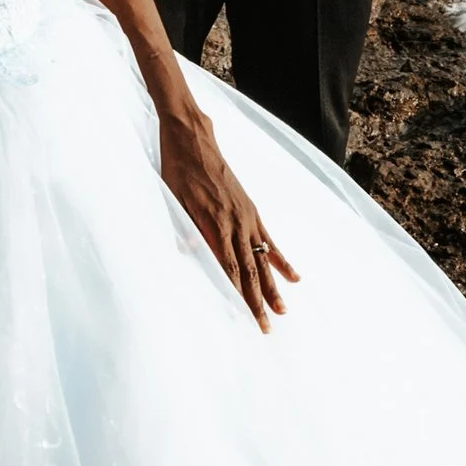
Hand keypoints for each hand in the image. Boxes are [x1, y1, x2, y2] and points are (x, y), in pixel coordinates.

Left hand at [157, 89, 298, 331]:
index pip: (229, 269)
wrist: (193, 137)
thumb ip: (185, 228)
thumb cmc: (177, 169)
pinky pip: (268, 239)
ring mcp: (246, 215)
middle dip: (258, 301)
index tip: (247, 318)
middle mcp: (234, 222)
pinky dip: (280, 259)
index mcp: (213, 223)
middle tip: (266, 328)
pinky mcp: (251, 209)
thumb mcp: (172, 199)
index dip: (239, 296)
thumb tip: (191, 255)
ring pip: (261, 259)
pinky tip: (293, 276)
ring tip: (283, 310)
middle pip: (249, 270)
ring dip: (273, 287)